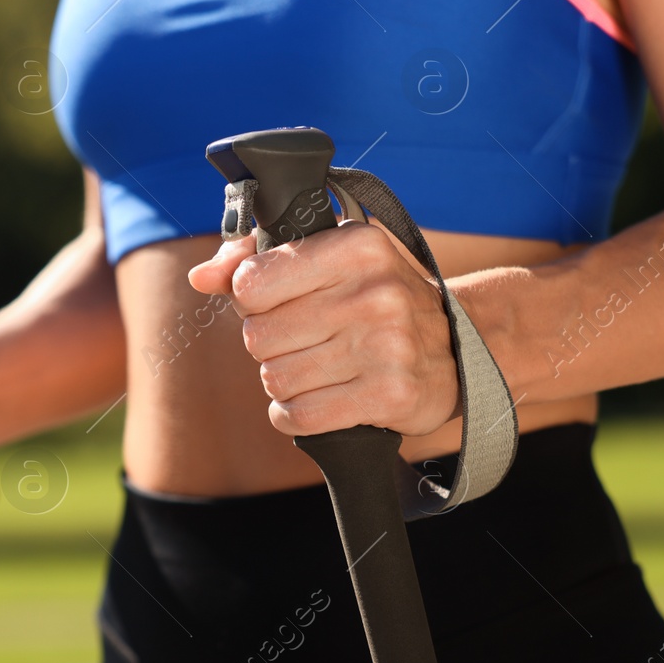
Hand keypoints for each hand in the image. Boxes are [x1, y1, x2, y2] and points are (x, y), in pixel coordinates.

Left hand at [187, 221, 458, 437]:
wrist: (461, 347)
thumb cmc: (379, 296)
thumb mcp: (330, 257)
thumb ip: (256, 257)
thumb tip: (202, 276)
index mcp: (356, 245)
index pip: (251, 283)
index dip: (253, 299)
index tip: (279, 300)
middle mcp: (374, 292)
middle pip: (258, 337)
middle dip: (271, 344)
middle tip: (306, 338)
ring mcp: (386, 346)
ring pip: (276, 379)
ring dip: (287, 381)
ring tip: (321, 367)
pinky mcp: (391, 396)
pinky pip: (301, 417)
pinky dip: (296, 415)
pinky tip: (321, 398)